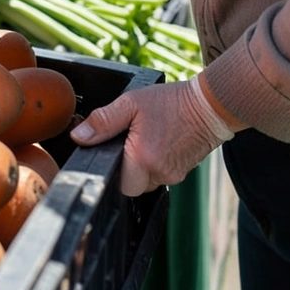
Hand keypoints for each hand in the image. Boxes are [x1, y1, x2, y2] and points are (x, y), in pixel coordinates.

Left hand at [70, 79, 226, 195]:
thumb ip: (103, 121)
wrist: (210, 106)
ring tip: (146, 139)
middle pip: (132, 186)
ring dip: (141, 167)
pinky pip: (160, 176)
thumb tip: (79, 137)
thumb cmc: (171, 102)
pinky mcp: (183, 174)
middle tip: (129, 143)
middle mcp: (158, 173)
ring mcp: (173, 176)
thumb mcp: (131, 103)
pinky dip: (155, 164)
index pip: (117, 182)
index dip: (112, 168)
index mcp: (142, 158)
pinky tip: (159, 143)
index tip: (114, 151)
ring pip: (146, 182)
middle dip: (126, 170)